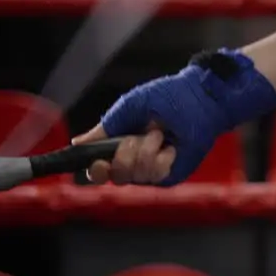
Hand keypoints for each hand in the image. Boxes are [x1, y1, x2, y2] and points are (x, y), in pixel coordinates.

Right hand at [74, 49, 275, 186]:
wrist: (198, 98)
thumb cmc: (166, 98)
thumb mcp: (128, 109)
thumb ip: (105, 128)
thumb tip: (77, 143)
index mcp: (119, 146)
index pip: (98, 171)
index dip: (95, 171)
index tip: (98, 162)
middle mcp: (134, 162)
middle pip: (115, 177)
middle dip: (123, 155)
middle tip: (136, 137)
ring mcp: (154, 171)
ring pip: (136, 176)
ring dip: (145, 151)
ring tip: (159, 134)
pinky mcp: (173, 174)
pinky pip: (157, 175)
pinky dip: (162, 157)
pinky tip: (171, 146)